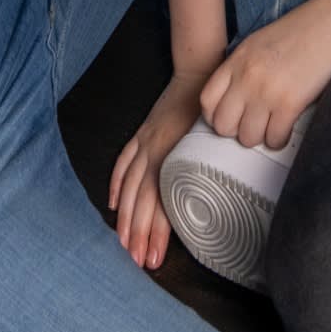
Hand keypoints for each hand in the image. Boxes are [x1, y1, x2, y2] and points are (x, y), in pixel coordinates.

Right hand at [105, 67, 212, 271]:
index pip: (160, 203)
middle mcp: (154, 151)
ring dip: (125, 218)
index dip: (156, 233)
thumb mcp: (215, 138)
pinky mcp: (142, 134)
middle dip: (139, 234)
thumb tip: (217, 202)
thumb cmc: (212, 108)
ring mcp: (145, 142)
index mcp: (173, 154)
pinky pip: (123, 164)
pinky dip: (115, 186)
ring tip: (126, 244)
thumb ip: (211, 167)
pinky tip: (113, 205)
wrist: (199, 70)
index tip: (155, 258)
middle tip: (140, 261)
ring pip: (128, 187)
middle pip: (141, 201)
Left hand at [200, 5, 330, 152]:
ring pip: (248, 137)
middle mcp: (246, 78)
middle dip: (237, 130)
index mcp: (237, 61)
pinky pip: (275, 138)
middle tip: (252, 124)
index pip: (207, 101)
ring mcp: (266, 92)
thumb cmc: (300, 31)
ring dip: (260, 136)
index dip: (216, 116)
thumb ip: (242, 69)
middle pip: (223, 125)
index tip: (230, 117)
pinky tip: (287, 128)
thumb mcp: (258, 44)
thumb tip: (235, 100)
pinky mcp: (290, 103)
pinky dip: (280, 139)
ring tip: (271, 126)